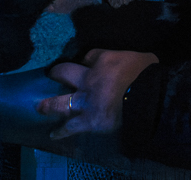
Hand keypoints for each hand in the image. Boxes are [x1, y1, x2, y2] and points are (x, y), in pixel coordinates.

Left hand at [36, 48, 157, 136]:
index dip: (87, 60)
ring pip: (62, 102)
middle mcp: (88, 79)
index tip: (86, 62)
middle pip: (66, 72)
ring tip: (40, 107)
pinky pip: (72, 127)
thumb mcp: (141, 57)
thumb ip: (129, 60)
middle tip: (51, 75)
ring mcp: (86, 100)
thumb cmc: (149, 73)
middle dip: (57, 73)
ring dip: (50, 105)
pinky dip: (62, 131)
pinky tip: (54, 134)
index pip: (89, 56)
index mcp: (103, 60)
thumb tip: (131, 64)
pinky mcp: (89, 120)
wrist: (150, 96)